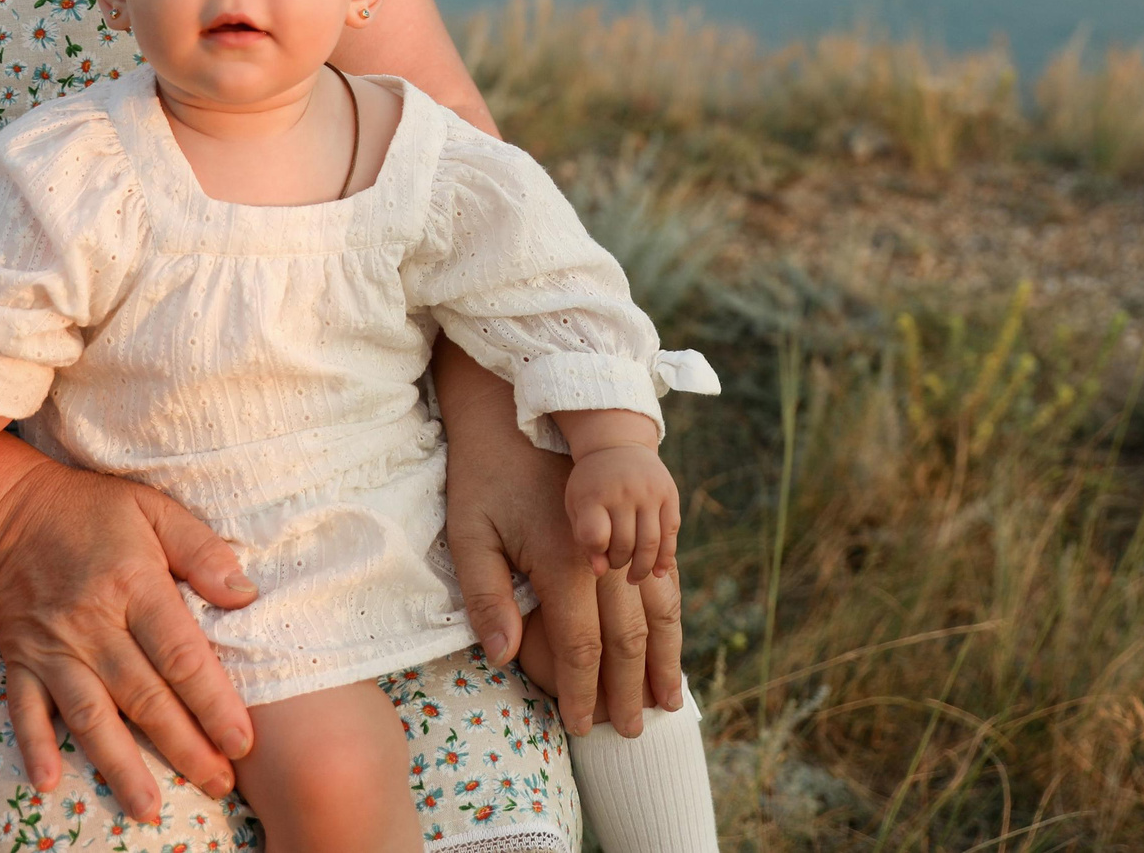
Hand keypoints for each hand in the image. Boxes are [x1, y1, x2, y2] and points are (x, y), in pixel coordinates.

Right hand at [0, 438, 260, 817]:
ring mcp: (51, 647)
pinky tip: (50, 784)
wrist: (9, 509)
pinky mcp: (19, 661)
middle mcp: (92, 624)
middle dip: (183, 747)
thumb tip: (246, 595)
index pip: (180, 655)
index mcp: (132, 584)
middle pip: (143, 696)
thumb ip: (202, 551)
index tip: (242, 741)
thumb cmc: (93, 511)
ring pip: (90, 717)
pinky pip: (25, 710)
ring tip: (149, 809)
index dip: (213, 702)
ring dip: (119, 766)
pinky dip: (35, 747)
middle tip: (218, 785)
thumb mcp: (154, 510)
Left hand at [437, 349, 683, 736]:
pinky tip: (674, 640)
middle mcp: (606, 554)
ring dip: (665, 659)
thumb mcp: (469, 533)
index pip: (580, 647)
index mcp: (565, 561)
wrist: (518, 411)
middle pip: (628, 638)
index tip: (584, 728)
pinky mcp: (637, 522)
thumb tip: (503, 654)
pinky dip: (671, 617)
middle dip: (630, 690)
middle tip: (633, 733)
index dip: (583, 693)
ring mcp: (628, 535)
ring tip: (672, 700)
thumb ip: (485, 595)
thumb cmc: (484, 477)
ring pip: (659, 610)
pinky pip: (664, 578)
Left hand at [565, 445, 680, 583]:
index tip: (597, 554)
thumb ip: (584, 539)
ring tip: (635, 577)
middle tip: (616, 566)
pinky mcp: (669, 494)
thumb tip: (600, 572)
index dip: (596, 552)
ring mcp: (649, 492)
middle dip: (619, 563)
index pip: (595, 536)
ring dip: (643, 567)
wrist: (616, 444)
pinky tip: (658, 571)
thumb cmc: (592, 484)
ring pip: (650, 543)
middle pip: (625, 544)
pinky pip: (671, 532)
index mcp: (594, 495)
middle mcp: (623, 492)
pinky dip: (665, 556)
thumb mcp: (577, 505)